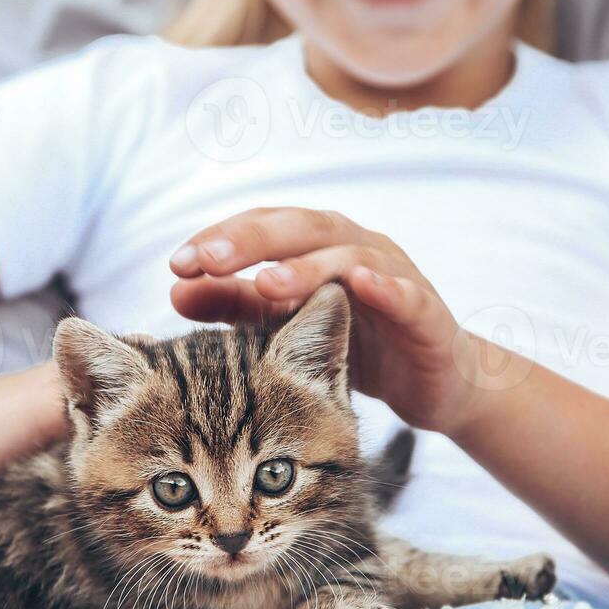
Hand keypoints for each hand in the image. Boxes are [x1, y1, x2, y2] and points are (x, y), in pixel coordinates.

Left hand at [169, 207, 493, 436]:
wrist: (431, 381)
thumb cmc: (356, 342)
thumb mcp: (287, 326)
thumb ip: (238, 305)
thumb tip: (177, 290)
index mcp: (316, 246)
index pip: (263, 227)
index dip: (222, 239)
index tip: (178, 263)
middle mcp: (353, 247)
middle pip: (300, 228)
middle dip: (253, 241)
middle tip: (209, 260)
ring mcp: (394, 275)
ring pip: (349, 256)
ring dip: (308, 267)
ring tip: (268, 283)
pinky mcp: (427, 312)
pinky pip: (407, 293)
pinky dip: (386, 287)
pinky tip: (361, 287)